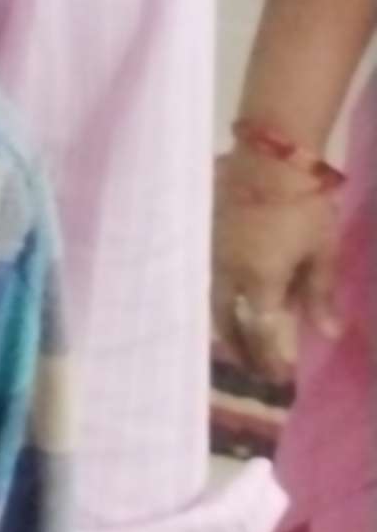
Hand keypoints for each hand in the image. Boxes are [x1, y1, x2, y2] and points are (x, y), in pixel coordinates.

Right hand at [210, 145, 341, 384]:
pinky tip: (222, 291)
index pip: (261, 332)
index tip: (278, 378)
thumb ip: (319, 294)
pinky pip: (205, 269)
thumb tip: (328, 334)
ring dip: (224, 321)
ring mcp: (210, 249)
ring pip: (211, 296)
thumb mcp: (321, 250)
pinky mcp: (203, 230)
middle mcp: (227, 271)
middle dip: (239, 346)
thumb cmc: (304, 203)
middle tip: (250, 365)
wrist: (270, 153)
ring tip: (233, 336)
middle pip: (227, 319)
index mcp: (258, 280)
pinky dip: (216, 289)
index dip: (269, 358)